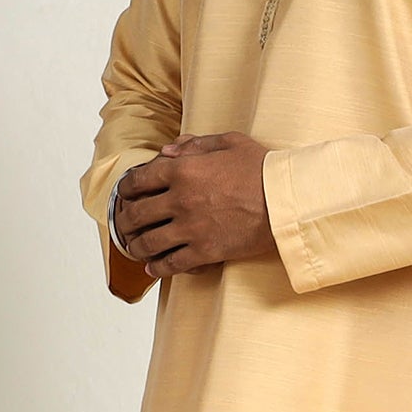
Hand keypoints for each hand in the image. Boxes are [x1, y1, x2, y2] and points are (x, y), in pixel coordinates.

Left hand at [114, 132, 275, 277]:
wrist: (286, 201)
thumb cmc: (262, 169)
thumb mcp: (229, 142)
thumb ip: (194, 145)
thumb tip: (166, 151)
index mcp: (183, 169)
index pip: (138, 180)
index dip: (126, 188)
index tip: (125, 194)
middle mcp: (180, 199)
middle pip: (137, 214)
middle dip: (125, 221)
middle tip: (124, 224)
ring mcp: (190, 228)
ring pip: (148, 243)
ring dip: (136, 246)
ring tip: (134, 247)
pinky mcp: (204, 252)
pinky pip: (172, 264)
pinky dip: (158, 268)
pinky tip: (153, 268)